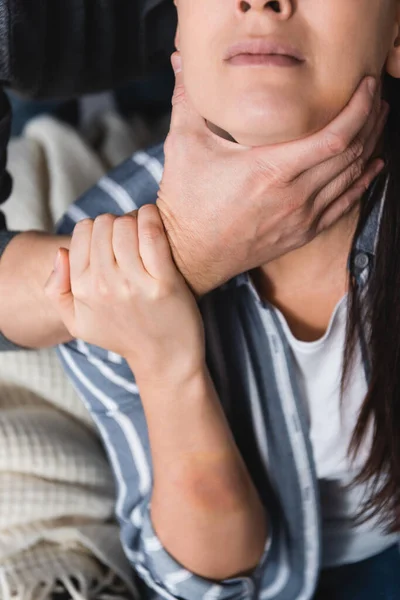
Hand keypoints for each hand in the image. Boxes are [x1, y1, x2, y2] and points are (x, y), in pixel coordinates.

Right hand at [45, 205, 204, 382]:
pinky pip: (152, 234)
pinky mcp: (163, 282)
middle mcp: (104, 285)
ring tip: (143, 232)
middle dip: (117, 223)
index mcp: (82, 288)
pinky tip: (154, 221)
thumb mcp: (78, 322)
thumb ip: (58, 289)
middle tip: (129, 235)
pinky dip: (152, 218)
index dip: (98, 228)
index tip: (112, 238)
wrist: (163, 358)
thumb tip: (61, 253)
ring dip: (135, 220)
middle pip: (104, 223)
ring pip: (125, 225)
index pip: (82, 231)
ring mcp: (133, 284)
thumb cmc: (121, 335)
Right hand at [157, 53, 386, 296]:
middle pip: (352, 154)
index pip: (334, 137)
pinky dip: (362, 184)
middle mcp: (294, 196)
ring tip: (377, 123)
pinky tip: (372, 167)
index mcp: (271, 170)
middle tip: (375, 99)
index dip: (359, 109)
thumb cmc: (187, 203)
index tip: (366, 88)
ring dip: (370, 148)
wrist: (190, 254)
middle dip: (370, 121)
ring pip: (352, 179)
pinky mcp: (301, 234)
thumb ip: (187, 101)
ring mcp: (301, 218)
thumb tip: (180, 63)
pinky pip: (343, 206)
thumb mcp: (183, 147)